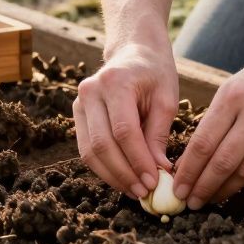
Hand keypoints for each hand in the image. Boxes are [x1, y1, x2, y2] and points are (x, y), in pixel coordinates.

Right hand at [74, 38, 178, 198]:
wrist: (133, 52)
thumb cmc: (155, 73)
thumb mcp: (166, 99)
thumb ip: (159, 135)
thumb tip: (158, 172)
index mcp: (115, 82)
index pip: (123, 130)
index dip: (138, 160)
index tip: (154, 181)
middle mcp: (91, 91)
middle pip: (102, 144)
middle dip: (124, 173)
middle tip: (144, 192)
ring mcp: (79, 102)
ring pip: (90, 151)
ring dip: (112, 176)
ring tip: (134, 190)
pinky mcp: (77, 114)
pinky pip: (86, 148)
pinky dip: (104, 168)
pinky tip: (123, 179)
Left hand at [172, 49, 243, 207]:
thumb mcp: (230, 90)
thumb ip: (212, 123)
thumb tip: (189, 163)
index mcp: (233, 96)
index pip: (204, 142)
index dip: (188, 170)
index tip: (178, 188)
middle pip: (223, 161)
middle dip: (203, 186)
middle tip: (192, 202)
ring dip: (225, 189)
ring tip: (211, 198)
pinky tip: (237, 183)